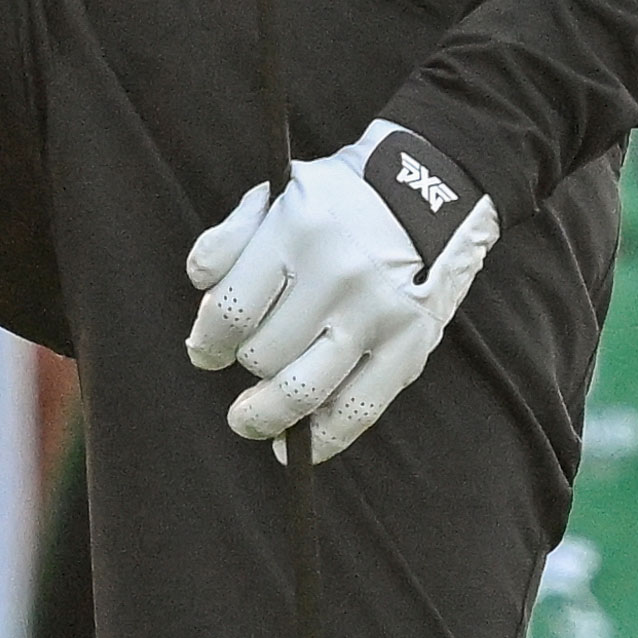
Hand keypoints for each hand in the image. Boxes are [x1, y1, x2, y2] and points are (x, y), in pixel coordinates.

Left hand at [183, 121, 504, 461]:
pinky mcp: (409, 344)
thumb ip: (230, 239)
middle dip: (246, 365)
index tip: (205, 351)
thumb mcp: (280, 196)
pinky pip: (358, 410)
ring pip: (303, 391)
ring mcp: (376, 313)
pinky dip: (322, 439)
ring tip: (249, 419)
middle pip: (263, 355)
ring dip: (266, 415)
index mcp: (297, 230)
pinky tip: (296, 446)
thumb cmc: (343, 201)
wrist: (434, 190)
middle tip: (246, 365)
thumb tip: (203, 295)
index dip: (208, 341)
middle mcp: (337, 273)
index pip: (231, 311)